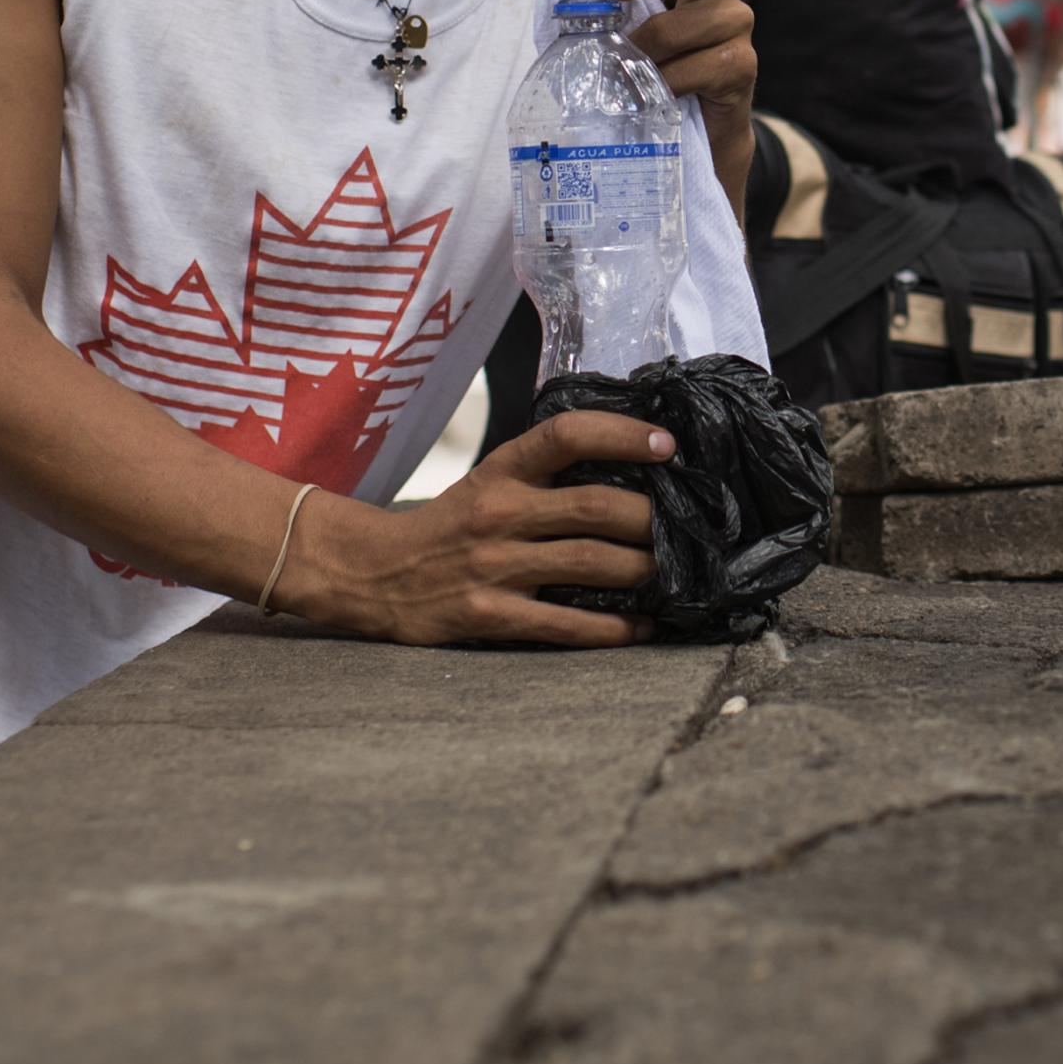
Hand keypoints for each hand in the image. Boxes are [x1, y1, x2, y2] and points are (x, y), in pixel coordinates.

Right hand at [280, 411, 671, 646]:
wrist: (374, 573)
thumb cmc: (449, 525)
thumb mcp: (488, 481)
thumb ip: (545, 473)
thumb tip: (630, 465)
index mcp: (501, 471)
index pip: (567, 434)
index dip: (622, 434)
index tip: (668, 444)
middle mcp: (500, 512)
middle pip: (594, 507)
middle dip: (652, 519)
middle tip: (689, 527)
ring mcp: (494, 566)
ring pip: (589, 563)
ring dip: (643, 570)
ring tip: (675, 574)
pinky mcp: (489, 615)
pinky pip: (563, 624)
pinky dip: (611, 629)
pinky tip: (641, 628)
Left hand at [553, 0, 756, 217]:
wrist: (702, 123)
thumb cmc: (656, 61)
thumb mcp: (624, 24)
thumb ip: (599, 4)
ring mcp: (736, 20)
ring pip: (685, 24)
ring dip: (644, 49)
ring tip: (621, 69)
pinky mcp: (743, 65)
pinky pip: (700, 69)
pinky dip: (666, 82)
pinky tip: (654, 92)